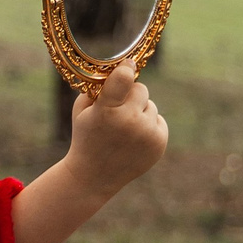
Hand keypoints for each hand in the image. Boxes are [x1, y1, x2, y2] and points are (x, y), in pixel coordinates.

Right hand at [65, 63, 167, 197]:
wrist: (94, 176)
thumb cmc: (86, 137)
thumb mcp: (83, 109)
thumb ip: (100, 87)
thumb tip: (122, 67)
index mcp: (107, 111)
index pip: (123, 78)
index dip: (126, 68)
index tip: (128, 65)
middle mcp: (130, 122)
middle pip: (141, 89)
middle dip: (130, 96)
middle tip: (117, 111)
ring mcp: (147, 134)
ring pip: (150, 105)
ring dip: (139, 112)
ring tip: (123, 130)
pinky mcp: (159, 143)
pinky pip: (158, 120)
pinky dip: (148, 126)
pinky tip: (133, 139)